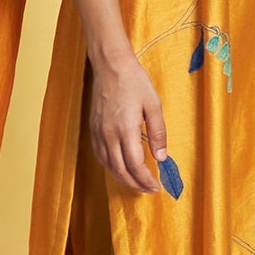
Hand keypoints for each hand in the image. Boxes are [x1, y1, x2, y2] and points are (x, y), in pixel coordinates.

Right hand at [88, 48, 167, 193]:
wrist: (111, 65)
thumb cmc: (134, 81)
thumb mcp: (154, 105)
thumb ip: (158, 133)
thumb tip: (161, 157)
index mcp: (126, 129)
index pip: (135, 165)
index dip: (146, 180)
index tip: (156, 186)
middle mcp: (109, 134)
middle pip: (120, 170)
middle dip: (135, 184)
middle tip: (148, 189)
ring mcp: (99, 132)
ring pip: (108, 165)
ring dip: (122, 178)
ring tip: (136, 183)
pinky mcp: (93, 128)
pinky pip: (100, 155)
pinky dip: (110, 166)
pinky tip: (119, 168)